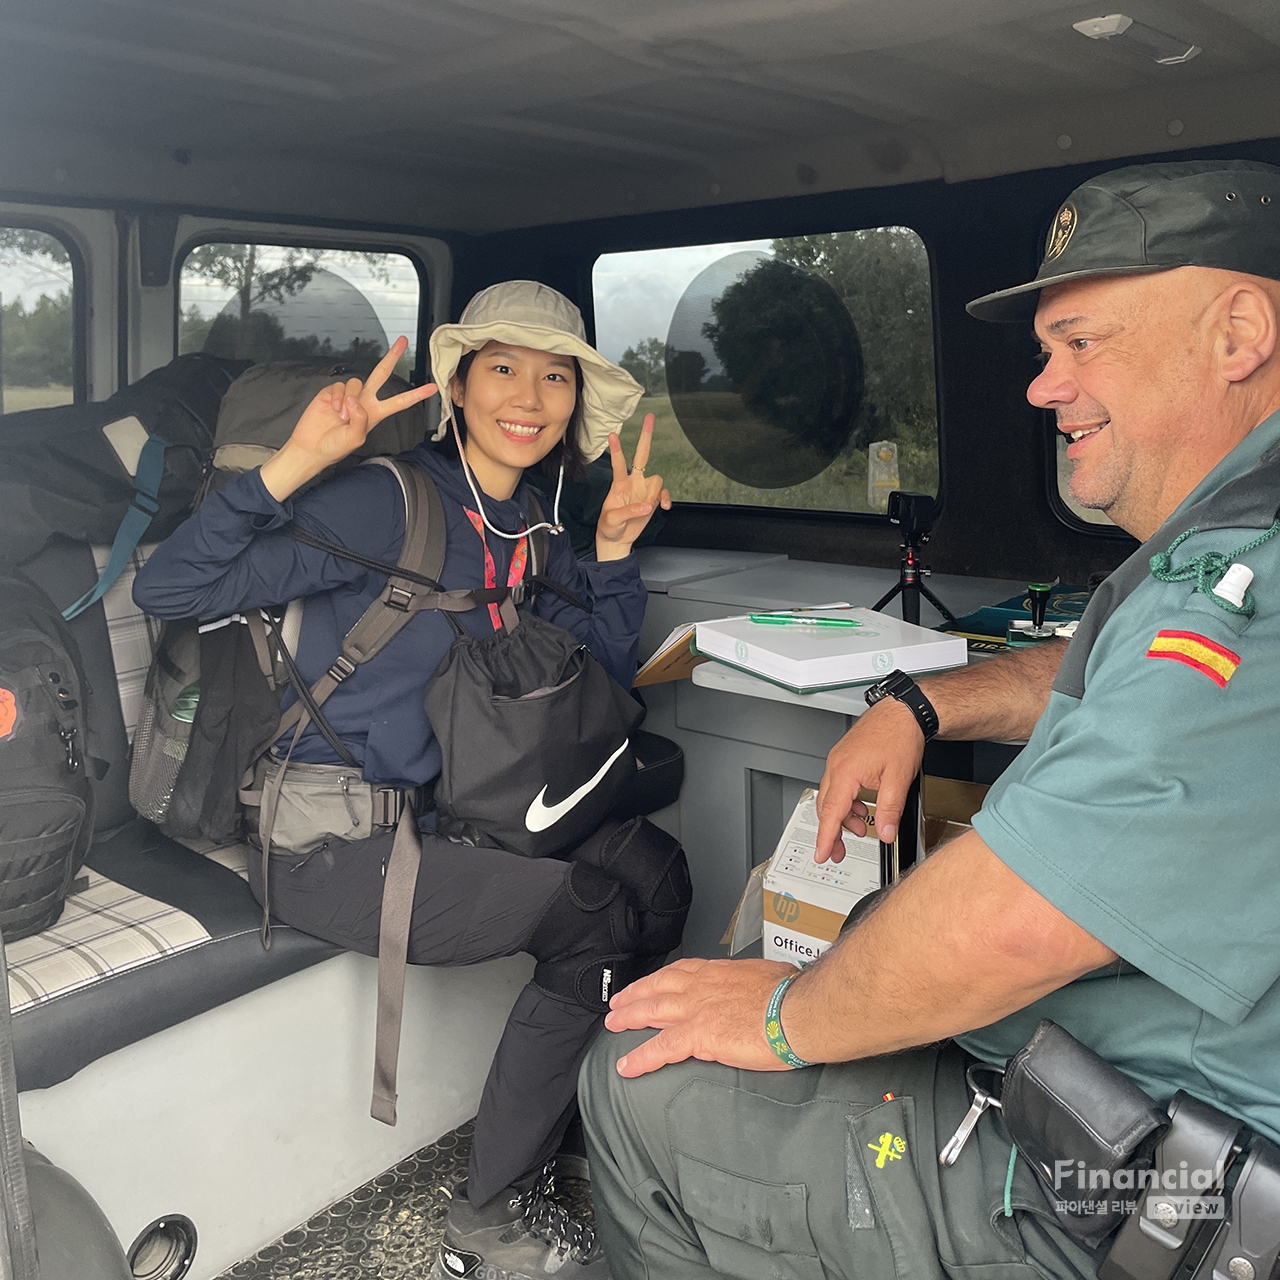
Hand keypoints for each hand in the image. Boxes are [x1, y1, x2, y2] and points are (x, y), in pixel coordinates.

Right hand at [261, 337, 437, 500]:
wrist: (311, 447)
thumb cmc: (334, 447)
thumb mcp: (354, 439)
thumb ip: (360, 420)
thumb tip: (356, 401)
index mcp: (375, 413)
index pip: (400, 401)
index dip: (416, 395)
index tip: (432, 388)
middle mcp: (364, 401)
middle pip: (382, 373)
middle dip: (392, 357)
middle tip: (402, 341)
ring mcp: (348, 395)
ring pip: (356, 382)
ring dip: (348, 399)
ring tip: (341, 415)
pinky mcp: (331, 392)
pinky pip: (338, 386)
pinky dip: (335, 397)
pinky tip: (331, 409)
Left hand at [595, 414, 670, 561]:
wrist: (617, 539)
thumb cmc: (609, 527)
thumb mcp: (612, 521)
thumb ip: (628, 512)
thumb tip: (648, 505)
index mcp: (619, 484)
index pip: (618, 463)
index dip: (617, 449)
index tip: (613, 434)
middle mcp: (633, 482)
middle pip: (642, 455)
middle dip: (646, 437)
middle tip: (650, 417)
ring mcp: (644, 490)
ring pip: (657, 479)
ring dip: (654, 493)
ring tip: (647, 508)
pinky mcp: (652, 500)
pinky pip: (663, 494)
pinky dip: (666, 499)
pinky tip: (663, 507)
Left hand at [603, 957, 796, 1076]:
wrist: (798, 1010)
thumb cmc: (794, 995)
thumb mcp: (770, 977)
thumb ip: (756, 984)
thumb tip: (765, 987)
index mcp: (720, 972)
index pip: (682, 972)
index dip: (661, 978)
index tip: (651, 982)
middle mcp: (702, 986)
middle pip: (658, 988)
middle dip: (636, 994)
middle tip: (618, 1002)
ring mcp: (697, 1009)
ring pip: (652, 1011)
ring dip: (629, 1017)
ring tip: (613, 1024)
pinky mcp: (699, 1035)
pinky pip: (660, 1048)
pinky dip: (640, 1057)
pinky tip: (627, 1066)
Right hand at [814, 698, 923, 860]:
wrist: (902, 711)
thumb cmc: (899, 735)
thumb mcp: (898, 779)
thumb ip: (889, 810)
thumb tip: (884, 832)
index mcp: (845, 772)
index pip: (831, 813)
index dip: (825, 838)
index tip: (821, 854)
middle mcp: (836, 766)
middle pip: (826, 807)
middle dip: (831, 832)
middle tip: (837, 852)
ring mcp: (838, 760)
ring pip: (832, 796)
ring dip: (842, 816)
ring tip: (859, 828)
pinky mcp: (844, 757)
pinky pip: (838, 785)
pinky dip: (846, 801)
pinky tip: (861, 807)